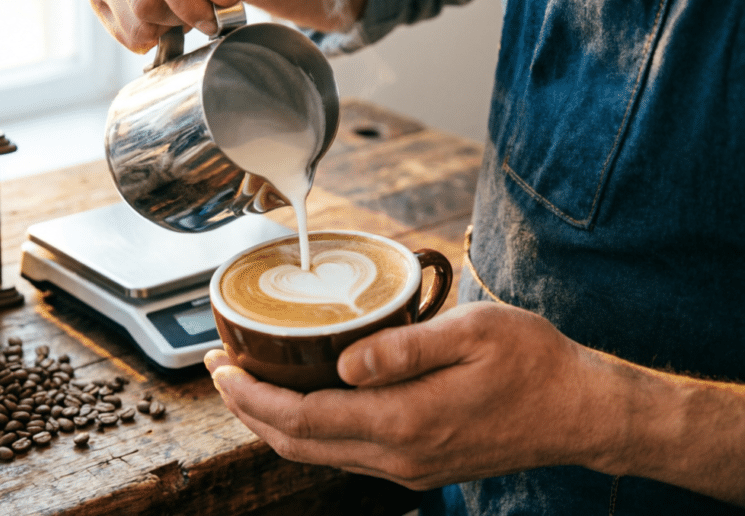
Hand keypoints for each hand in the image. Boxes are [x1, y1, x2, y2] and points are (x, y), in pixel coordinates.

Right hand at [87, 0, 285, 52]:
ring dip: (168, 24)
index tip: (214, 19)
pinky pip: (121, 28)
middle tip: (205, 3)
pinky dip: (152, 32)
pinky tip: (169, 11)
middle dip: (182, 16)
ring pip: (132, 19)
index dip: (192, 4)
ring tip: (187, 1)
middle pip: (144, 0)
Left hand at [205, 302, 605, 489]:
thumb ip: (404, 349)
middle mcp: (400, 455)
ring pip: (318, 454)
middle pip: (298, 443)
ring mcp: (409, 467)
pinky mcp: (419, 465)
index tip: (221, 368)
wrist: (581, 413)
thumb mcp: (473, 333)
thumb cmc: (534, 362)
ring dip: (273, 423)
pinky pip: (345, 455)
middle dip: (248, 410)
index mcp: (406, 421)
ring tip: (247, 385)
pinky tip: (301, 403)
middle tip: (219, 370)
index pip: (303, 418)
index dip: (252, 397)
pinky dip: (308, 431)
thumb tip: (344, 364)